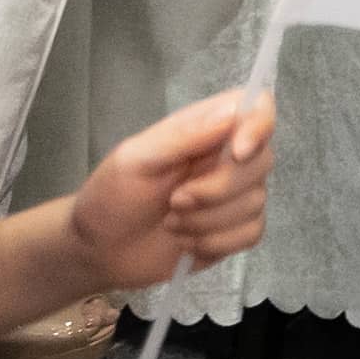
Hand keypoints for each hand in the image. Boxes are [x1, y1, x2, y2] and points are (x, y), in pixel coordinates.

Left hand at [60, 85, 275, 290]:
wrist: (98, 251)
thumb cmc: (111, 196)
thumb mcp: (135, 159)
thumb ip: (183, 135)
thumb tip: (232, 113)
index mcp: (207, 128)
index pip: (257, 107)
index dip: (259, 126)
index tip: (238, 152)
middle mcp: (228, 157)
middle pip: (262, 161)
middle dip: (217, 190)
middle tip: (174, 201)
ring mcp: (234, 195)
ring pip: (255, 202)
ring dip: (208, 221)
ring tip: (172, 224)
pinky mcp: (234, 231)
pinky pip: (251, 233)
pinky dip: (217, 243)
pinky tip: (188, 244)